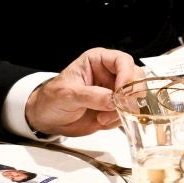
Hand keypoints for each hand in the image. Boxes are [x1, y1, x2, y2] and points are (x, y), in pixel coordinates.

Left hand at [26, 47, 142, 136]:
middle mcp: (110, 74)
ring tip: (102, 118)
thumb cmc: (52, 99)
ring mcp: (114, 92)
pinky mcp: (115, 108)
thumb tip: (113, 100)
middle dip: (129, 96)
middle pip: (136, 78)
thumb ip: (91, 96)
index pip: (122, 61)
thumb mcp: (68, 94)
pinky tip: (101, 121)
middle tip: (118, 108)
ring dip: (123, 111)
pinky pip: (128, 113)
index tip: (122, 93)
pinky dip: (119, 120)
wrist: (47, 118)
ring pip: (135, 98)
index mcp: (98, 60)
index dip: (127, 75)